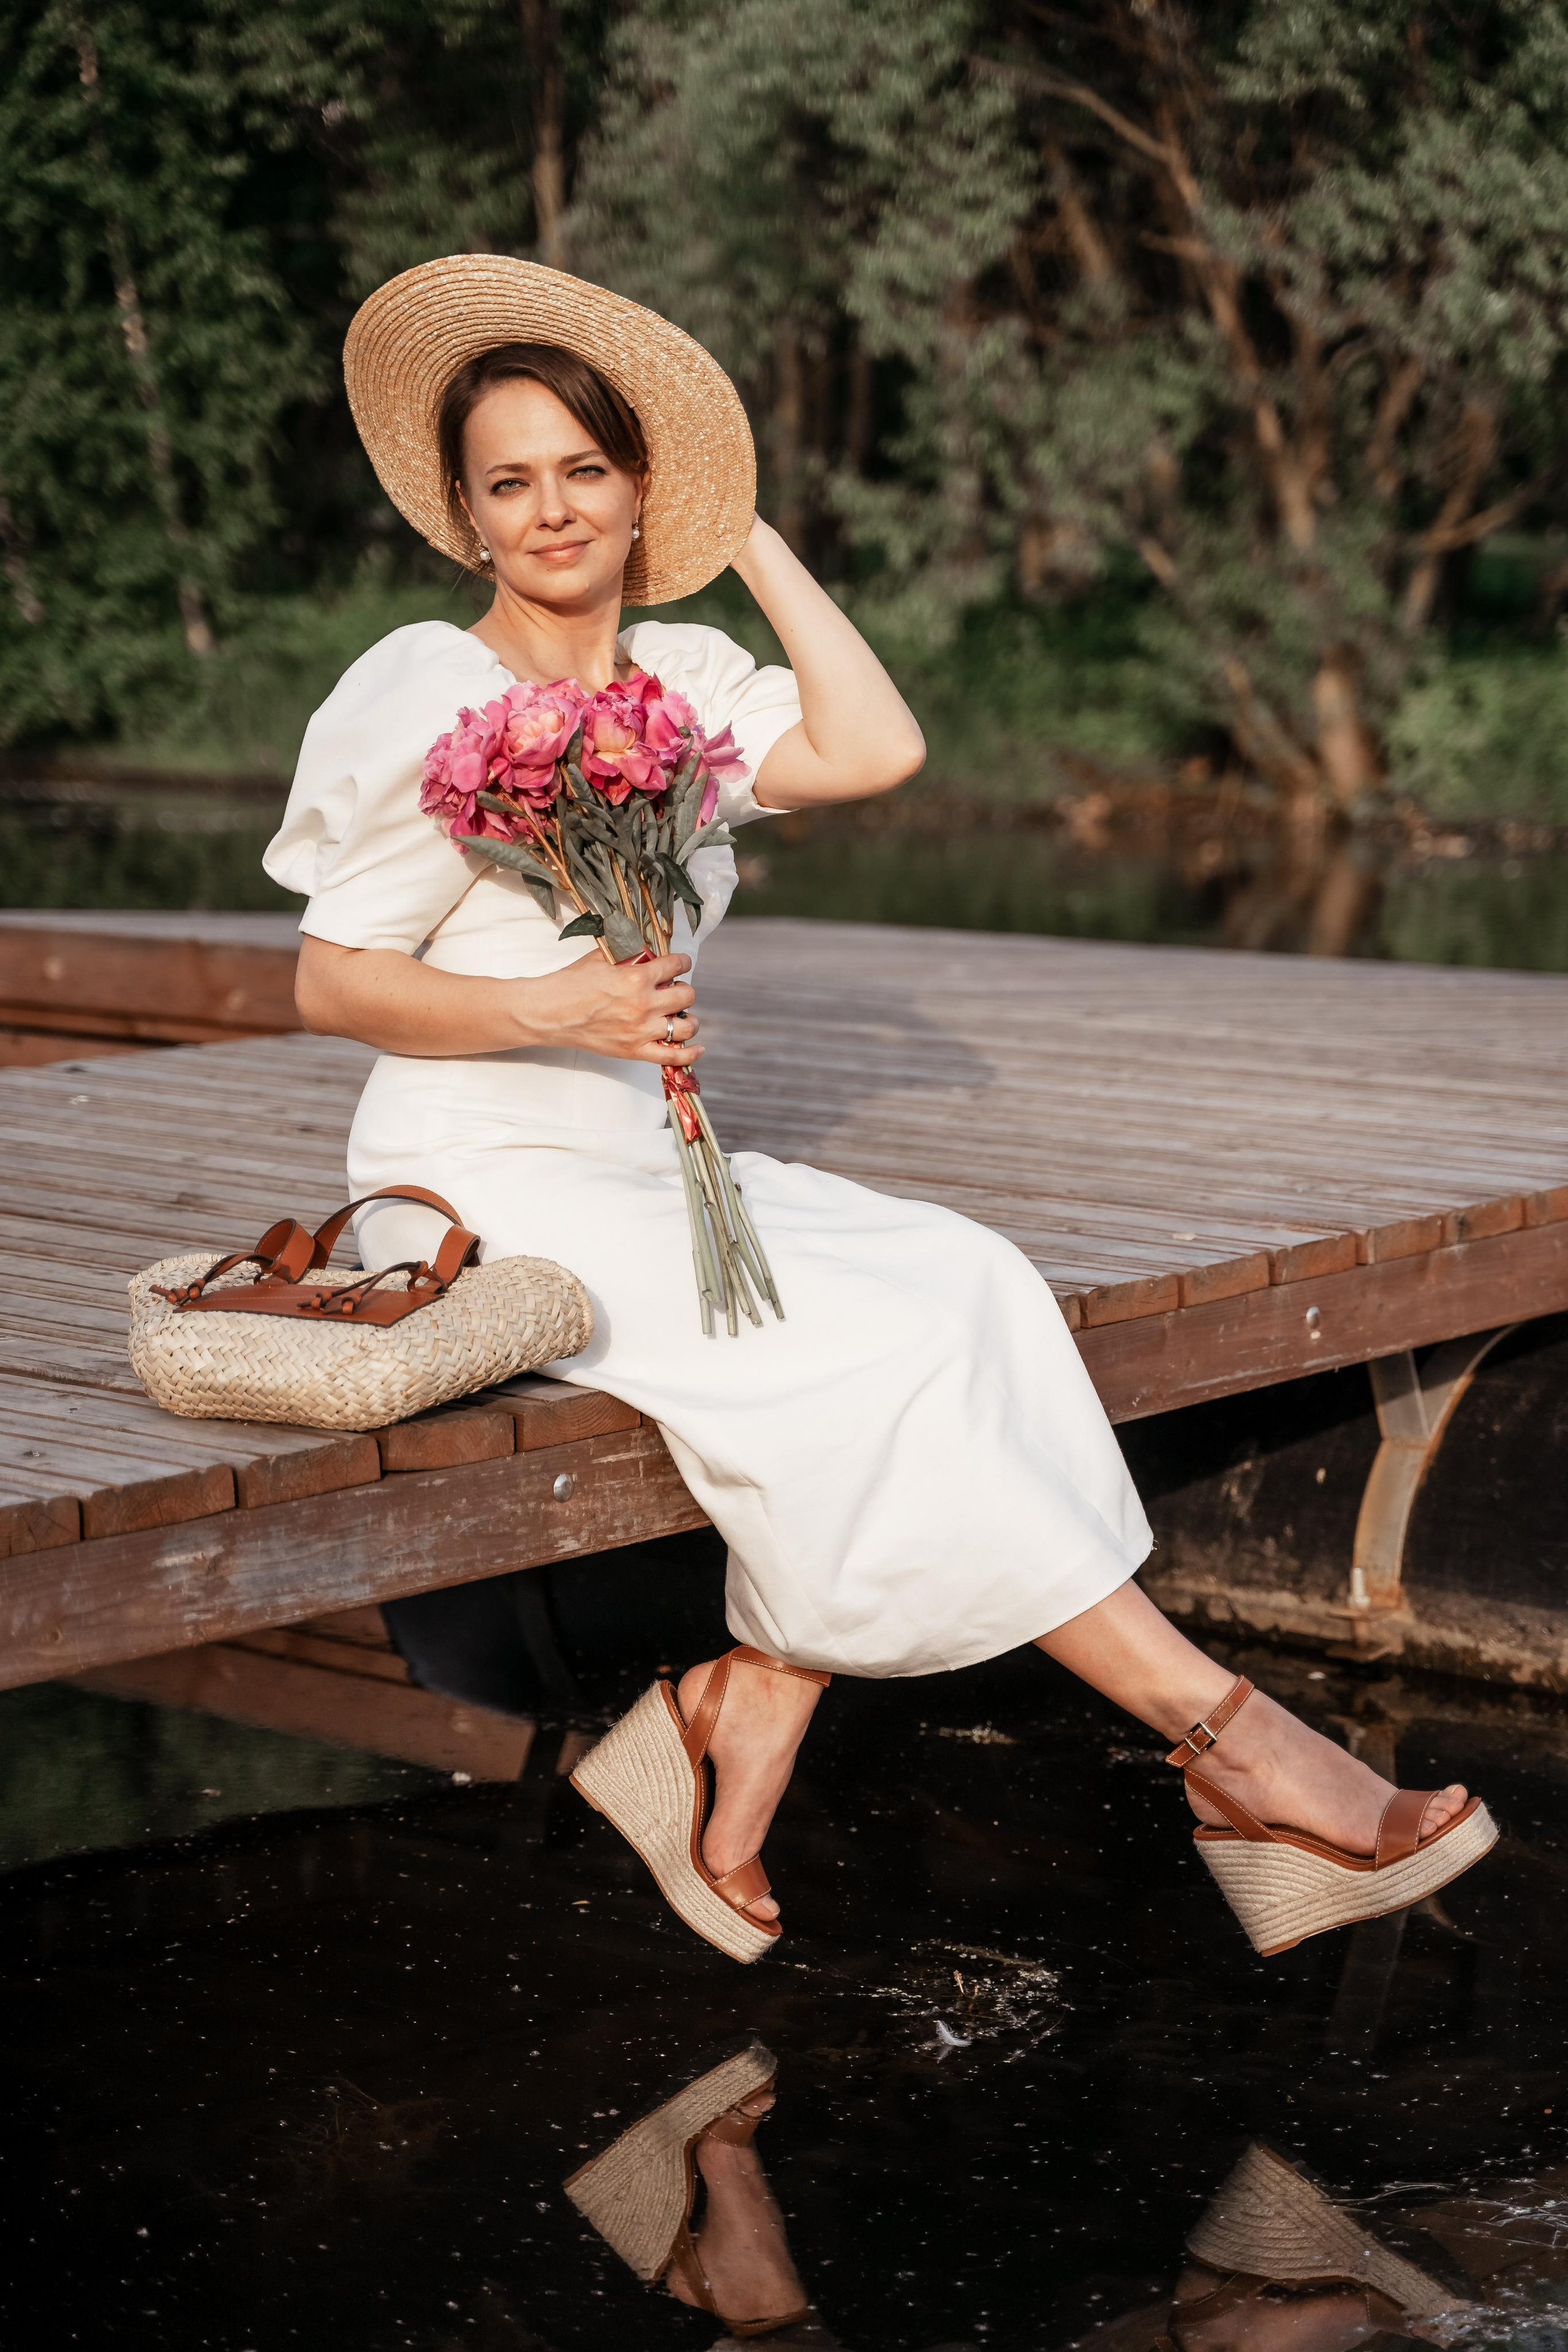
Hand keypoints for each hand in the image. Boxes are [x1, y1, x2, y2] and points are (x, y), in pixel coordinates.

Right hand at [512, 949, 700, 1064]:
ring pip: (686, 1026)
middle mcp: (643, 1004)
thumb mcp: (601, 958)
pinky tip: (697, 1048)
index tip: (681, 965)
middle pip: (686, 996)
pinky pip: (673, 1056)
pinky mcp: (634, 1050)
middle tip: (674, 990)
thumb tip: (650, 950)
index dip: (682, 963)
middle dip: (683, 990)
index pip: (676, 966)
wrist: (550, 1013)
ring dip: (688, 1019)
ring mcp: (641, 1030)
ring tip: (681, 1016)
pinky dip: (690, 1053)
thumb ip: (628, 954)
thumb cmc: (571, 983)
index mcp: (635, 977)